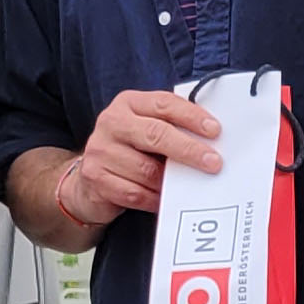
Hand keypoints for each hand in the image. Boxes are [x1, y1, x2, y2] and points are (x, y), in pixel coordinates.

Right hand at [64, 90, 223, 226]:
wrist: (89, 179)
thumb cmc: (130, 151)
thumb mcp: (147, 129)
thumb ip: (172, 128)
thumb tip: (212, 141)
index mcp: (129, 103)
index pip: (164, 104)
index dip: (191, 116)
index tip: (215, 131)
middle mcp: (112, 122)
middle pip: (155, 134)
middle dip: (188, 149)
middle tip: (213, 163)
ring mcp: (100, 150)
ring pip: (146, 170)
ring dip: (171, 182)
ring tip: (189, 186)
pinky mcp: (95, 177)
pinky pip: (135, 193)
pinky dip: (154, 199)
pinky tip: (165, 200)